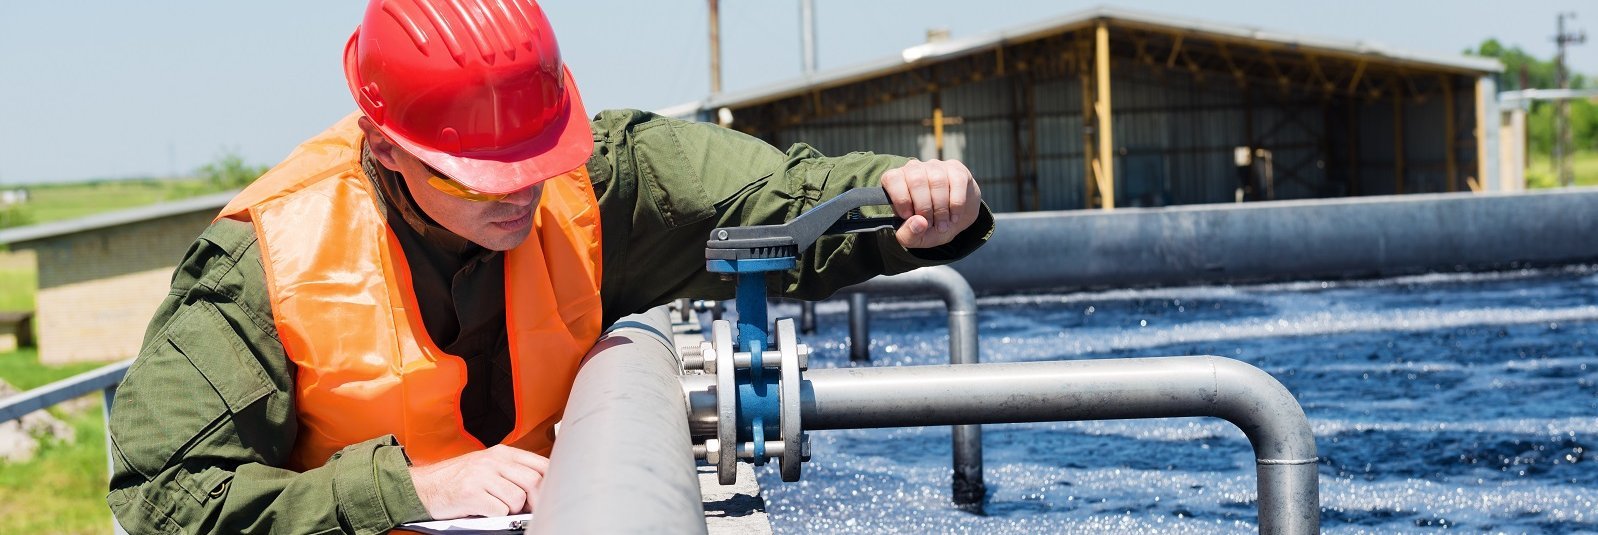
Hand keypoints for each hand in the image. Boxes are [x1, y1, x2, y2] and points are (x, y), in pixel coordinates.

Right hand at [409, 445, 549, 519]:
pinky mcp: (471, 493)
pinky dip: (496, 516)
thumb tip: (542, 487)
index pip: (541, 464)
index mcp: (502, 453)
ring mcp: (481, 476)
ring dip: (512, 510)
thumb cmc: (457, 478)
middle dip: (534, 501)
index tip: (545, 496)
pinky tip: (485, 511)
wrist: (423, 486)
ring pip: (518, 498)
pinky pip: (499, 510)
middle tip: (525, 509)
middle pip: (534, 481)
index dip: (549, 484)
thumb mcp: (488, 466)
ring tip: (498, 508)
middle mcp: (493, 461)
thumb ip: (513, 471)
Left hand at [880, 159, 981, 248]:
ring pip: (937, 181)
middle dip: (924, 208)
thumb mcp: (915, 237)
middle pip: (916, 181)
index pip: (892, 178)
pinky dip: (956, 204)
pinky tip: (954, 216)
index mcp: (897, 181)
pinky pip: (956, 182)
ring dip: (941, 209)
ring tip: (943, 224)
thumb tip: (918, 222)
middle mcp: (915, 169)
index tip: (908, 216)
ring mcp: (936, 166)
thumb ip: (908, 235)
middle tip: (929, 224)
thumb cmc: (929, 225)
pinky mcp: (956, 169)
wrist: (955, 218)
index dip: (900, 199)